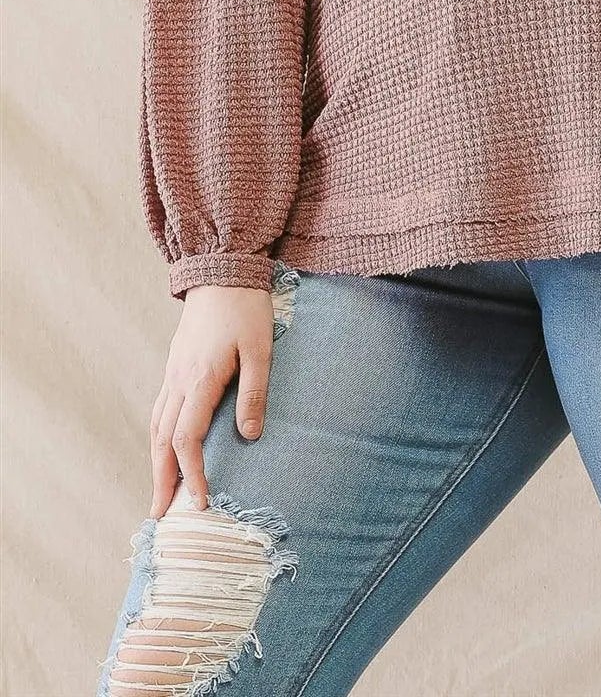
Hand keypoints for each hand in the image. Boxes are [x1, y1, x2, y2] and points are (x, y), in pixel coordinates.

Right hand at [148, 284, 277, 516]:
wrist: (222, 270)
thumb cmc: (246, 309)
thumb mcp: (260, 349)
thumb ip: (255, 393)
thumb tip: (250, 437)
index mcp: (200, 380)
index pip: (187, 440)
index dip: (191, 473)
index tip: (200, 501)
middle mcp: (179, 381)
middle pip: (161, 441)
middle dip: (161, 479)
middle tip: (159, 515)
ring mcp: (173, 373)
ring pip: (155, 426)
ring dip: (155, 462)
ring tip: (159, 491)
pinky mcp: (175, 366)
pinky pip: (159, 410)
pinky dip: (157, 438)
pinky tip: (163, 449)